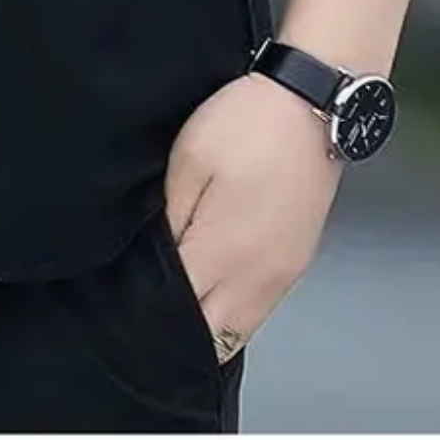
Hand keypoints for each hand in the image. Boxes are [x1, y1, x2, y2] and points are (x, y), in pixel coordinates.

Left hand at [164, 71, 341, 357]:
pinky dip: (236, 310)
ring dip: (211, 324)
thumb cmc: (246, 123)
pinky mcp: (299, 262)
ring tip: (180, 297)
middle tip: (148, 305)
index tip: (128, 303)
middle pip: (214, 336)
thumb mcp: (188, 161)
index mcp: (226, 252)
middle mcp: (260, 277)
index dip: (151, 312)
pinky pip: (262, 308)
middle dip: (181, 330)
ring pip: (241, 329)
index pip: (182, 312)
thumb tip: (156, 264)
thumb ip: (170, 221)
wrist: (310, 104)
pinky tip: (215, 285)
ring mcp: (284, 273)